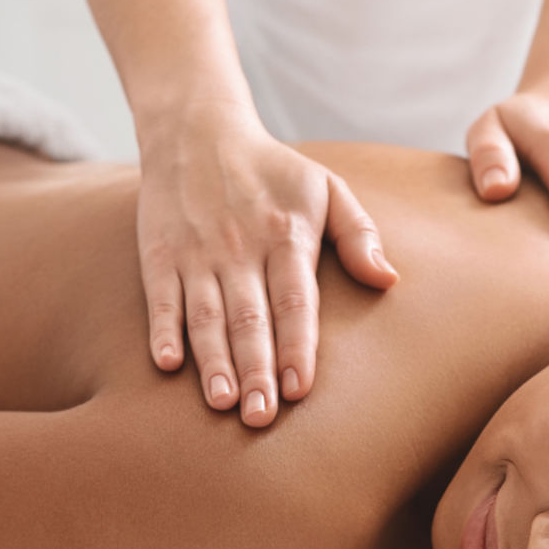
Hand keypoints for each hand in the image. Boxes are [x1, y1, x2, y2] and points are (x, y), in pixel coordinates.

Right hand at [137, 101, 394, 426]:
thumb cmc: (274, 171)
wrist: (198, 130)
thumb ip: (359, 234)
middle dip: (256, 369)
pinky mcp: (159, 254)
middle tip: (261, 418)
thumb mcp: (327, 187)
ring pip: (206, 315)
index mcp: (286, 234)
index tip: (299, 389)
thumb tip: (389, 281)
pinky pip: (161, 298)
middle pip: (249, 317)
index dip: (296, 345)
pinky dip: (163, 330)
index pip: (294, 300)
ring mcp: (196, 252)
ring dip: (213, 362)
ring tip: (222, 403)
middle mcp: (240, 247)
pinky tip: (167, 365)